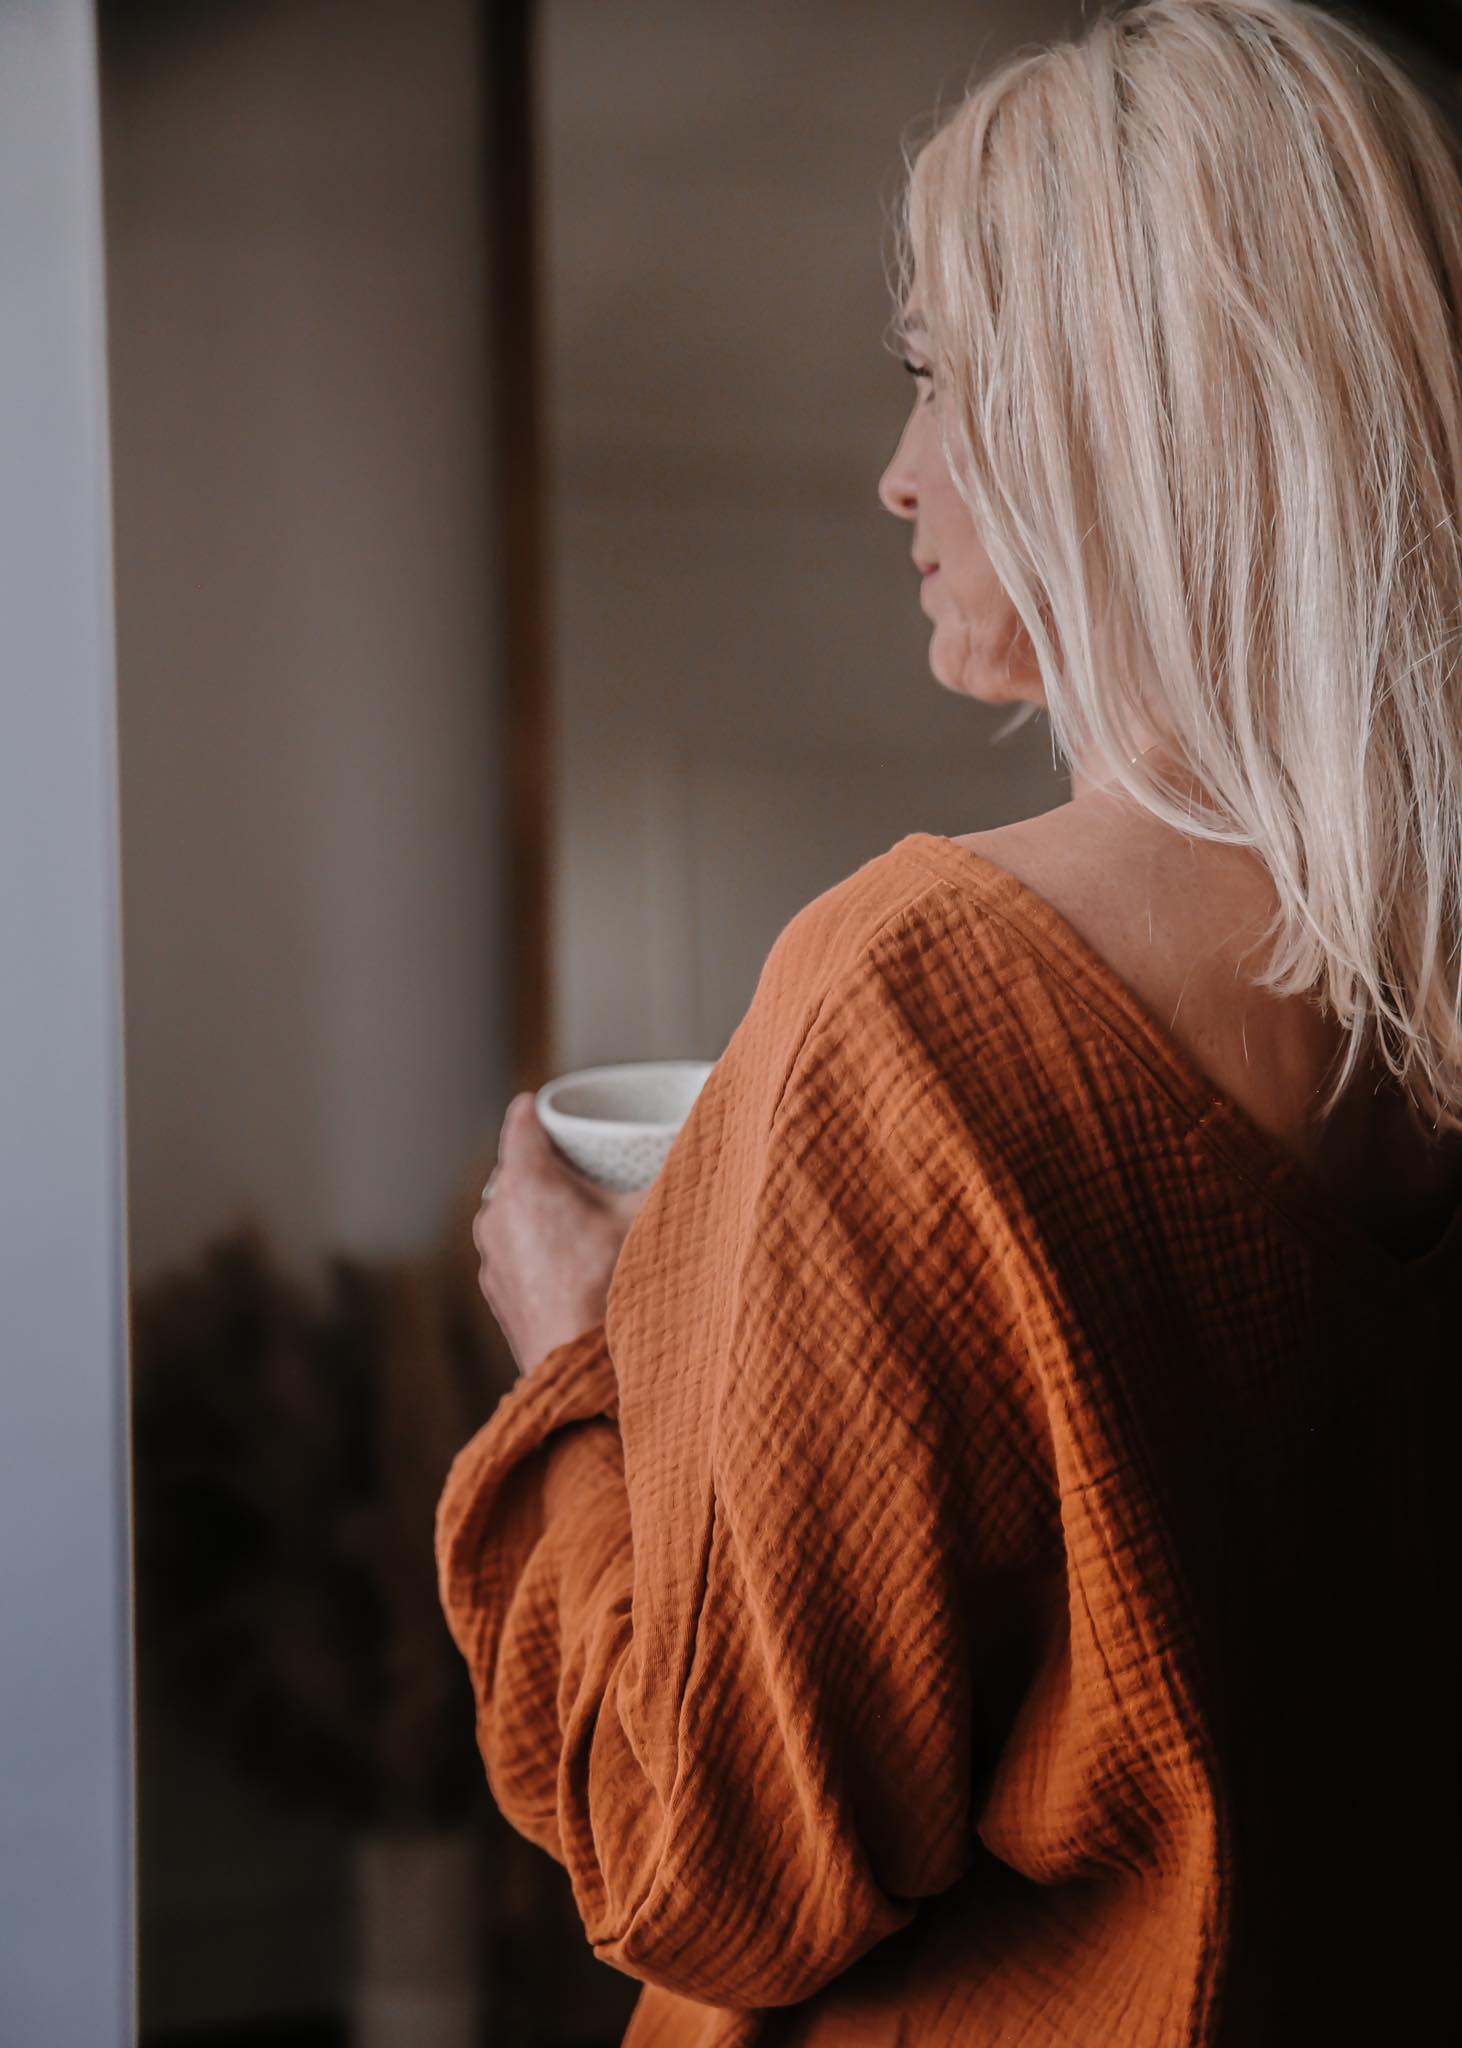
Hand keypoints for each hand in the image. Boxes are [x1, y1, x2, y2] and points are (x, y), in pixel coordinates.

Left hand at [474, 1093, 650, 1376]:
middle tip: (587, 1163)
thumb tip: (710, 1142)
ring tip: (583, 1215)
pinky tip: (570, 1260)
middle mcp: (496, 1213)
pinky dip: (536, 1244)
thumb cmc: (610, 1289)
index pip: (522, 1120)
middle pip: (518, 1166)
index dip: (544, 1108)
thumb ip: (674, 1176)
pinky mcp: (497, 1290)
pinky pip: (514, 1248)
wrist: (579, 1371)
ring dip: (541, 1207)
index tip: (565, 1110)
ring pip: (513, 1210)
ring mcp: (491, 1255)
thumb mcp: (647, 1219)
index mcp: (525, 1181)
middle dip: (549, 1161)